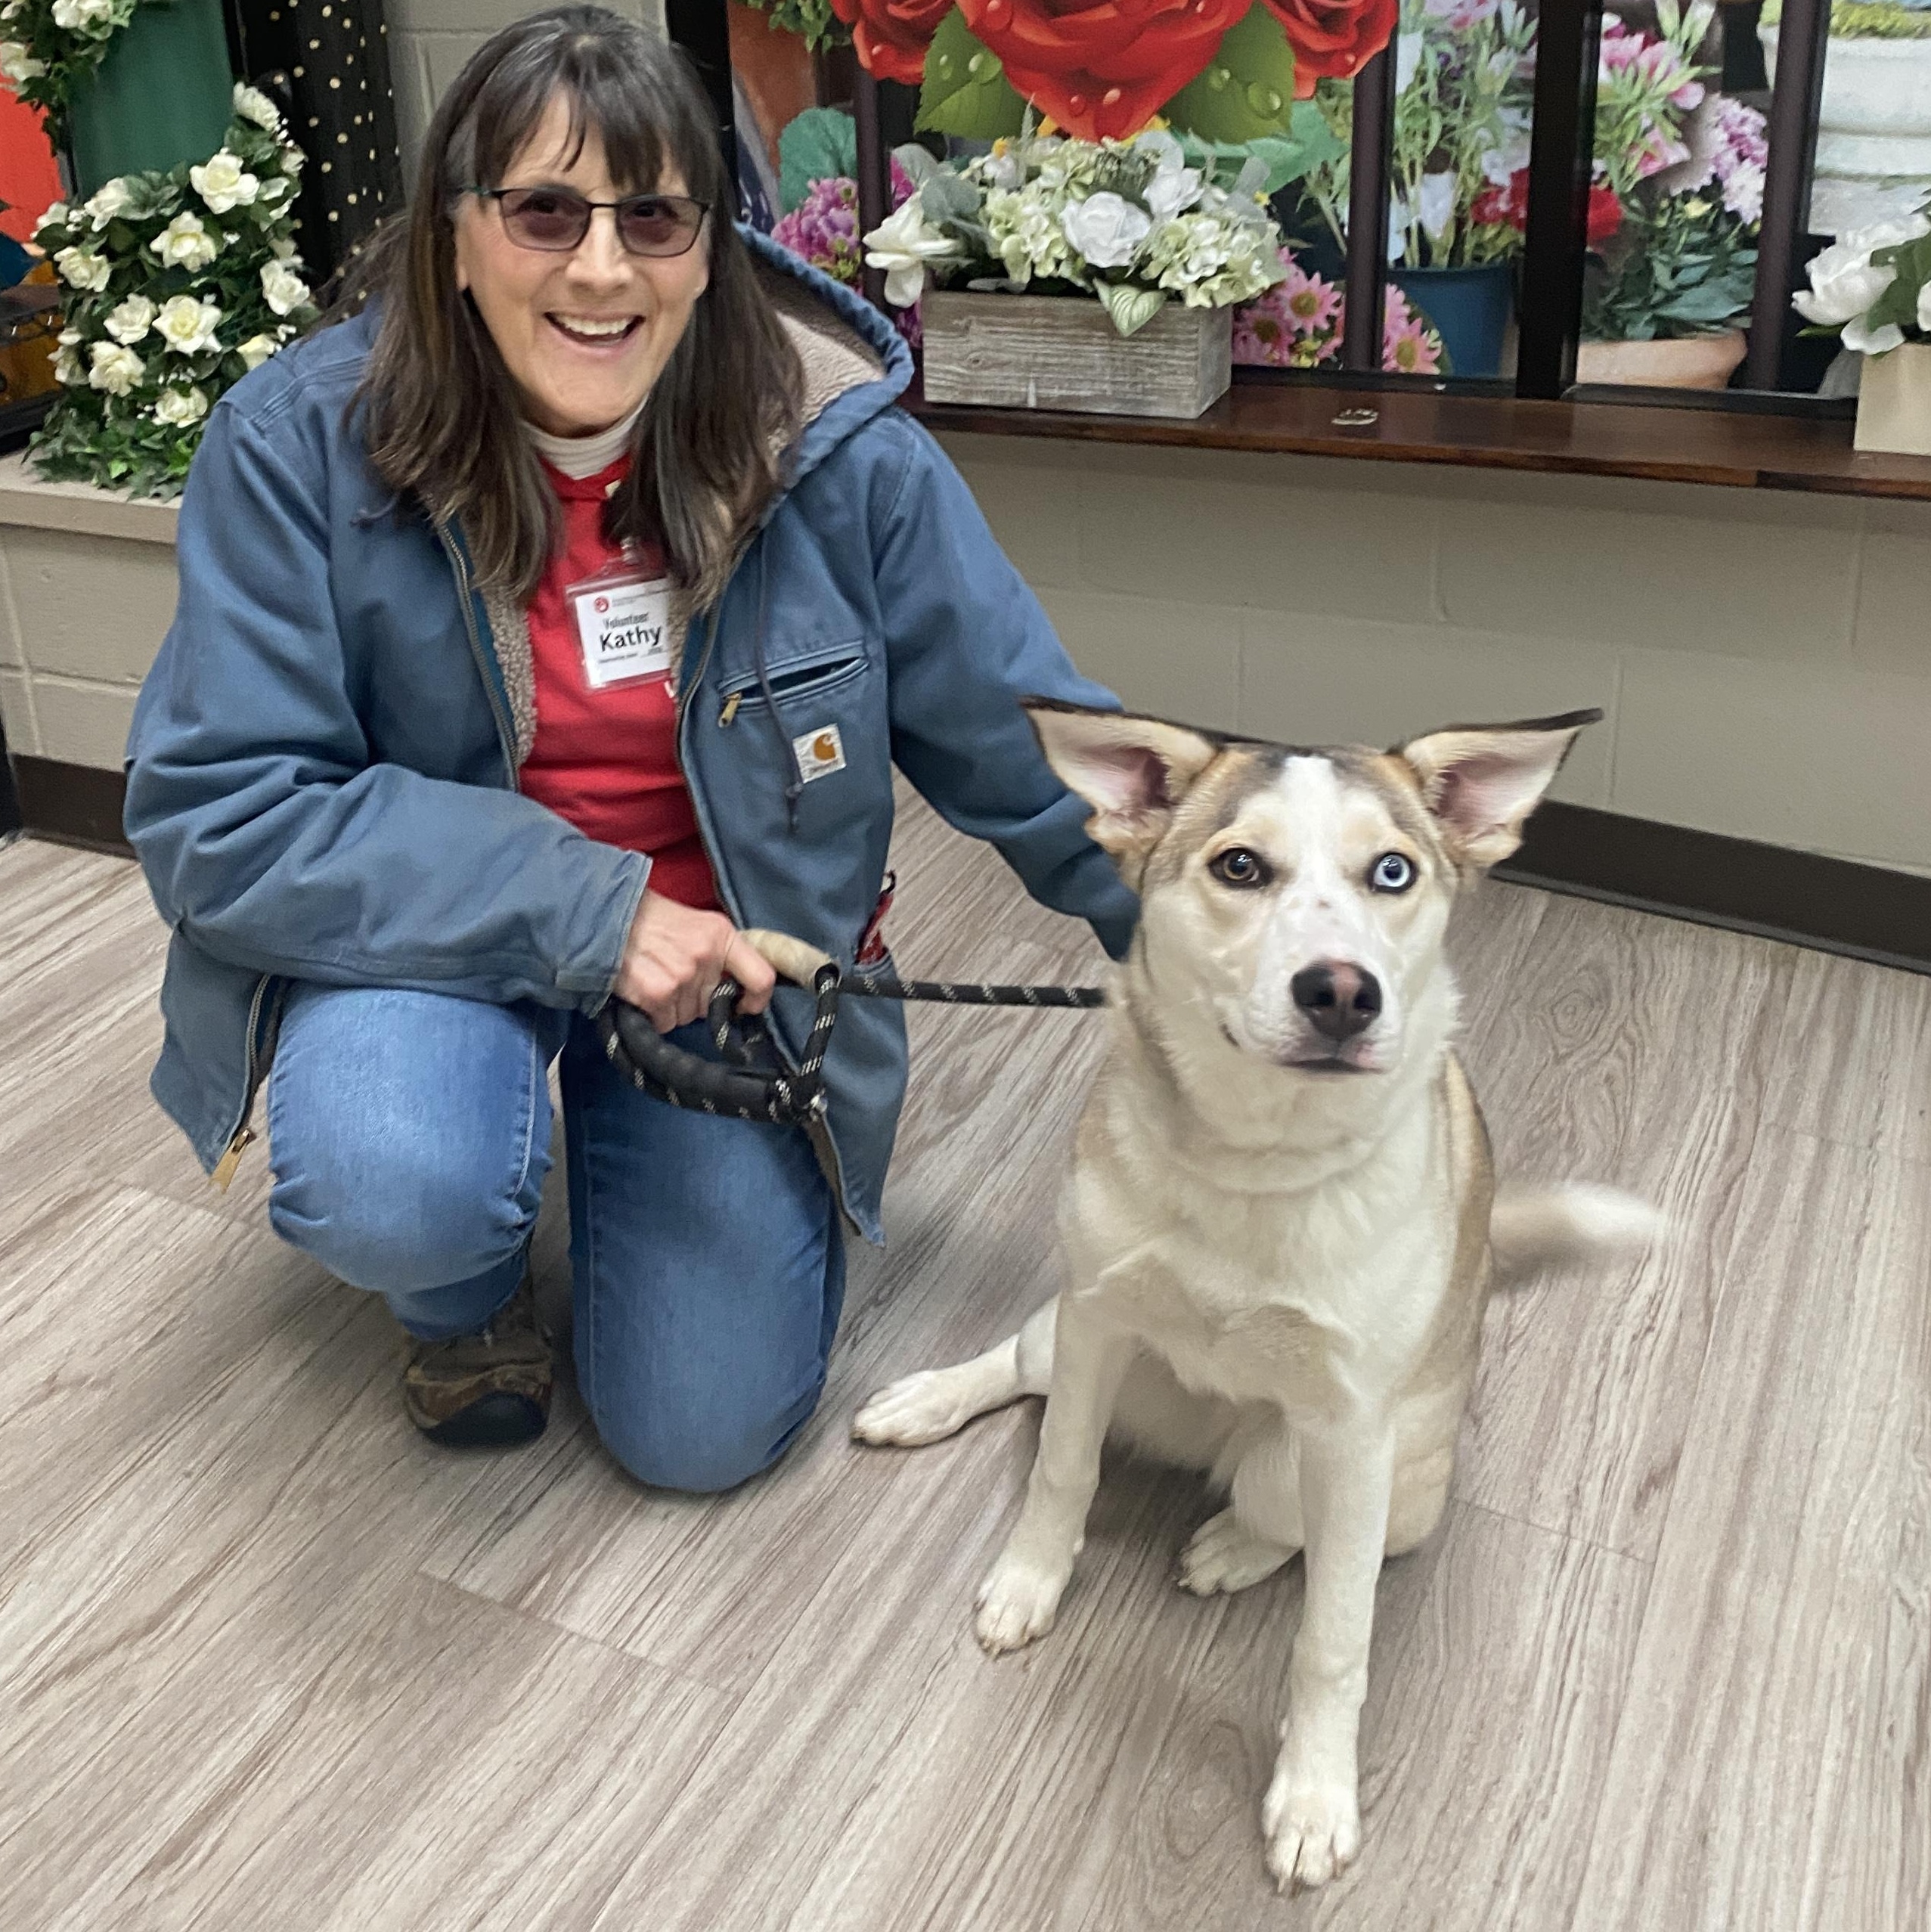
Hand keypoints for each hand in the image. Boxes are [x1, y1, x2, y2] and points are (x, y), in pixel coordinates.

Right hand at [614, 890, 776, 1033]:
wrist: (606, 915)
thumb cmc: (650, 920)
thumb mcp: (696, 924)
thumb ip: (719, 952)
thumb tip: (733, 989)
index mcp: (722, 935)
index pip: (762, 978)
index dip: (757, 1000)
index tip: (743, 1007)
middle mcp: (706, 956)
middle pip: (712, 1004)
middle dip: (694, 999)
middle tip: (671, 976)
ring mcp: (682, 977)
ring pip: (687, 1016)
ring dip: (671, 1007)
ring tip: (653, 978)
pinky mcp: (658, 994)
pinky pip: (665, 1022)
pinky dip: (652, 1014)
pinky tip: (641, 990)